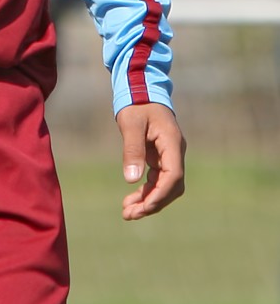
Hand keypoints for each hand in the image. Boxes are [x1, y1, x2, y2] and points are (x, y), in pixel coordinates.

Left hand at [116, 103, 185, 220]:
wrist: (141, 88)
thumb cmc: (136, 103)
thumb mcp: (131, 124)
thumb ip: (132, 150)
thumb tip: (132, 180)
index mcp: (172, 143)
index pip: (173, 176)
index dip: (160, 194)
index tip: (144, 207)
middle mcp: (174, 151)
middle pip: (171, 186)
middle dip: (153, 203)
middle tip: (130, 215)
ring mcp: (169, 155)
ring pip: (164, 185)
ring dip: (148, 200)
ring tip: (127, 212)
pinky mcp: (161, 156)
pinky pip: (157, 179)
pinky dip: (146, 190)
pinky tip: (132, 200)